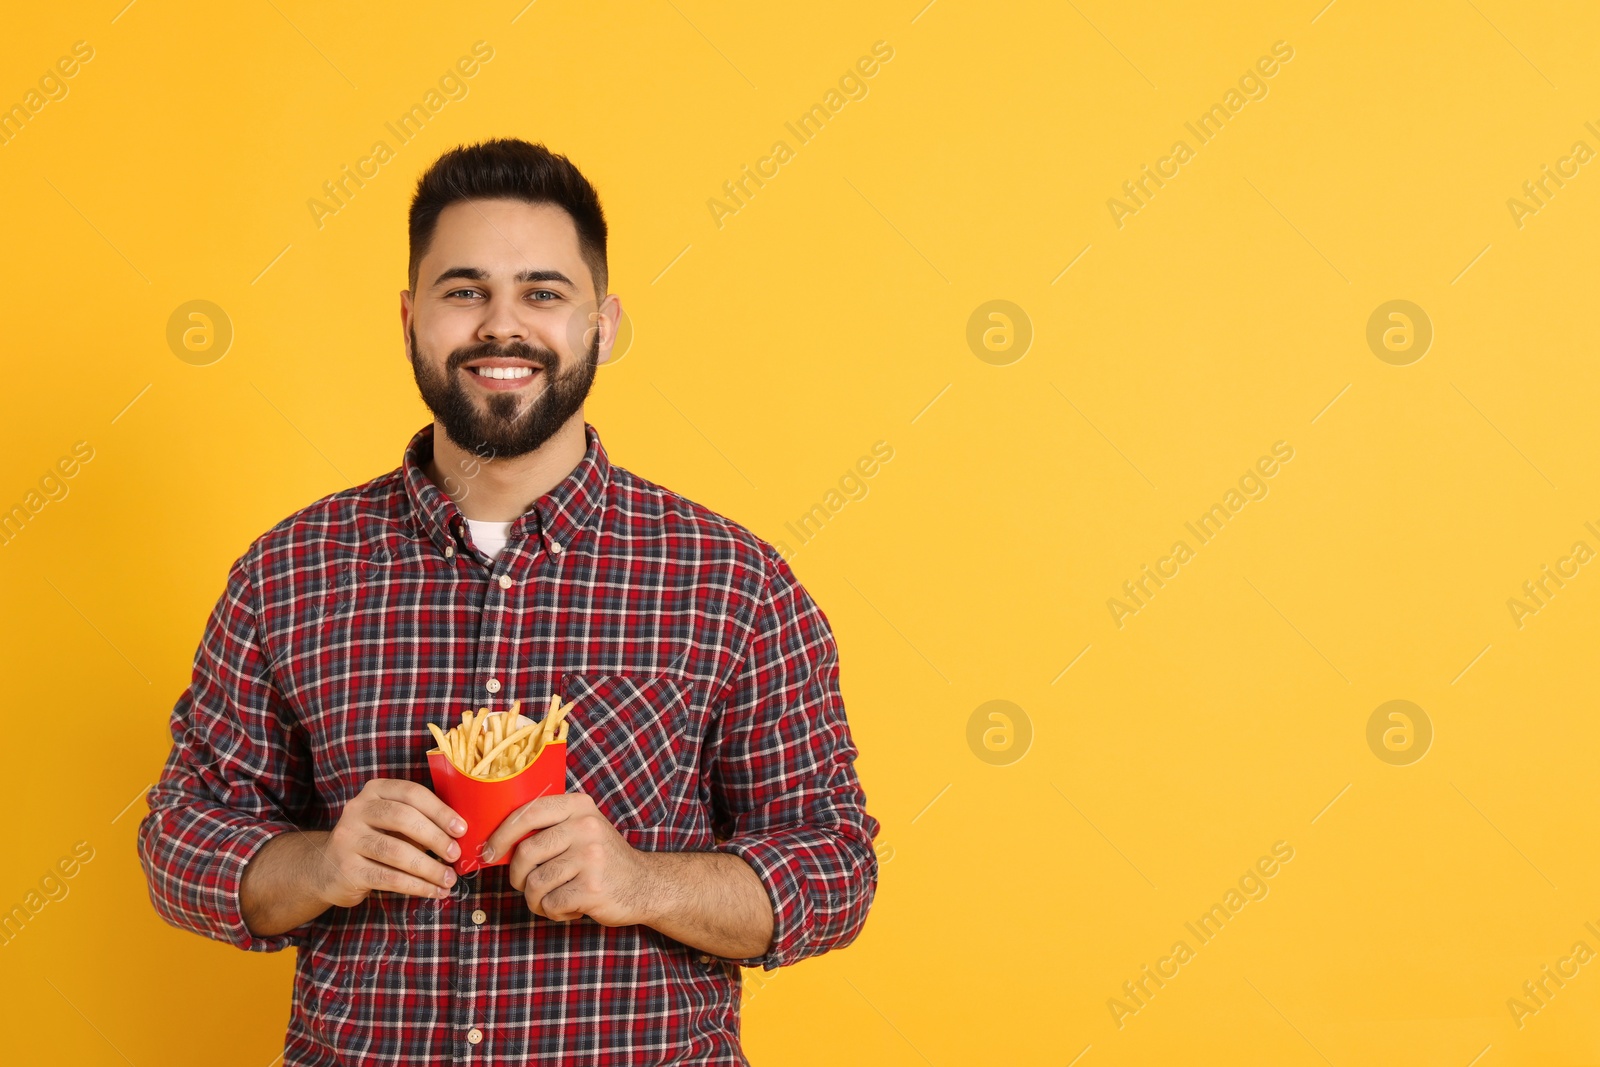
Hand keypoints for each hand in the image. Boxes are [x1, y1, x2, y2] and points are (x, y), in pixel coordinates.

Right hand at [317, 779, 466, 906]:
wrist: (326, 868)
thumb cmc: (374, 840)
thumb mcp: (392, 822)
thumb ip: (420, 821)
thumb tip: (461, 836)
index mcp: (375, 791)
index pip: (411, 793)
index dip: (440, 810)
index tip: (462, 829)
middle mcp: (357, 810)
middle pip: (403, 818)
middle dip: (435, 837)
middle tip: (456, 855)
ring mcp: (349, 839)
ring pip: (396, 852)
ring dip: (429, 868)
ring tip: (449, 879)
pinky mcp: (347, 869)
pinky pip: (388, 877)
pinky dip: (416, 886)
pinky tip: (434, 891)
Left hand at [482, 793, 653, 925]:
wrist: (646, 885)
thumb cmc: (602, 860)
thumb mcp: (581, 829)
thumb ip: (547, 827)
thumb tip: (494, 842)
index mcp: (578, 807)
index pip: (527, 813)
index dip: (501, 835)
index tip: (488, 853)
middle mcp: (585, 827)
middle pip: (525, 852)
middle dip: (517, 876)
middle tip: (524, 885)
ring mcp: (590, 857)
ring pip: (534, 883)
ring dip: (537, 899)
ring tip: (555, 898)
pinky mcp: (592, 888)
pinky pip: (550, 904)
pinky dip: (554, 912)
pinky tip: (572, 906)